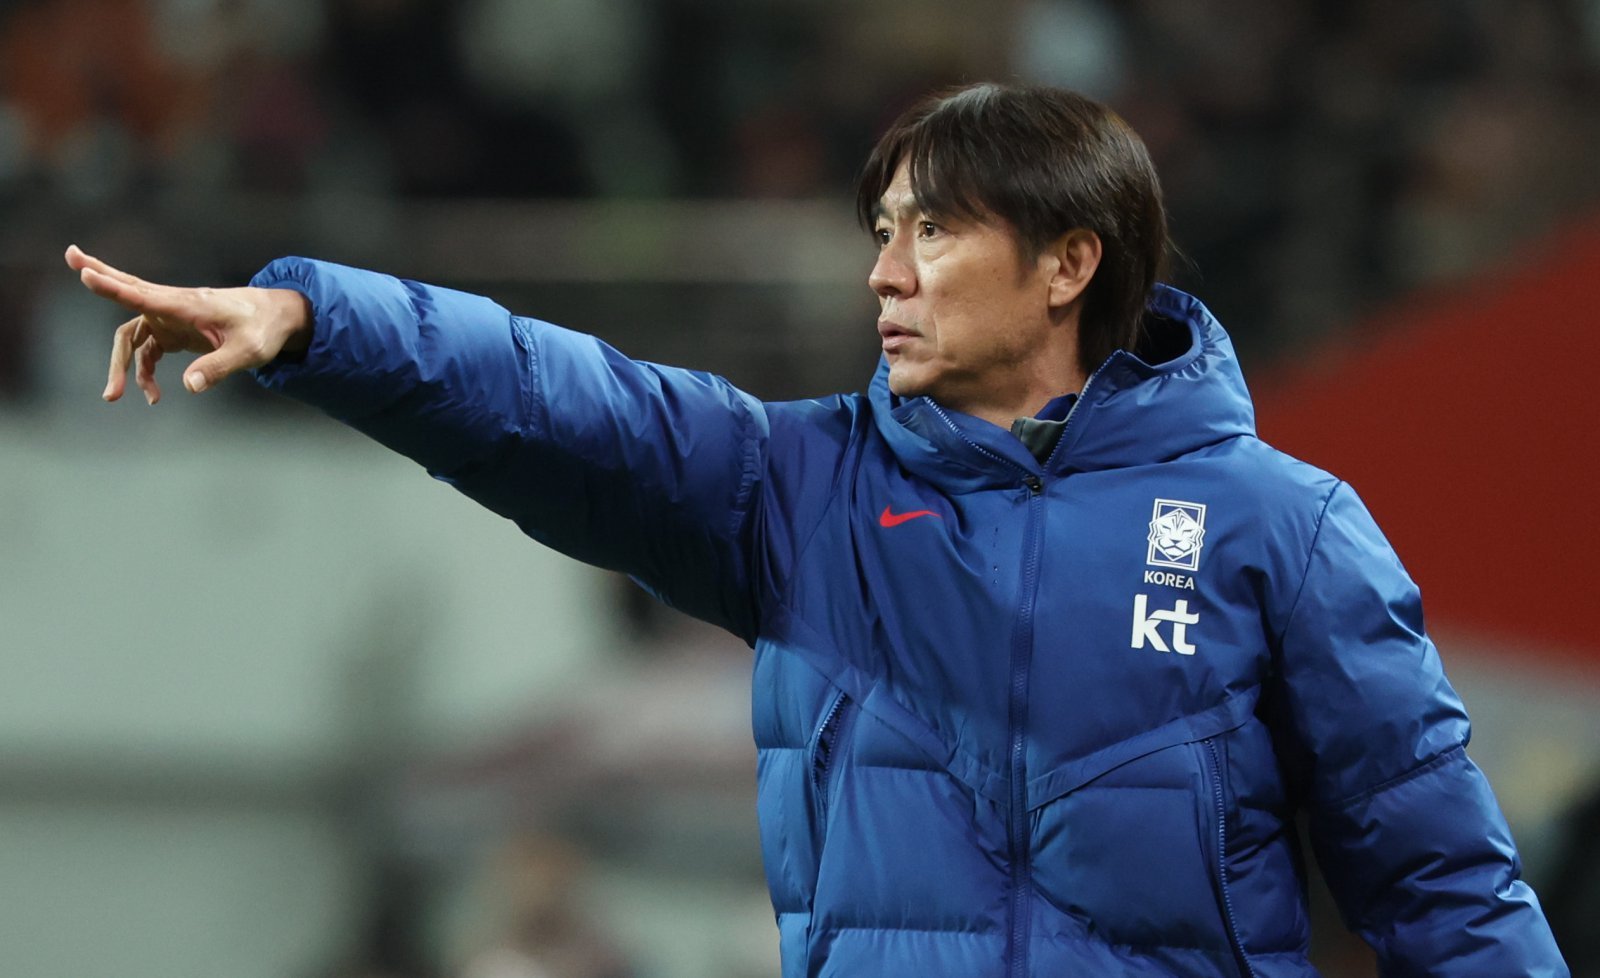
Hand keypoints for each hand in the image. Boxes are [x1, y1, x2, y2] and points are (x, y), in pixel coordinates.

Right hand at [65, 245, 312, 403]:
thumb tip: (188, 386)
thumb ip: (218, 367)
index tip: (85, 273)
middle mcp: (173, 307)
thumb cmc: (264, 330)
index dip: (113, 287)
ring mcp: (171, 318)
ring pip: (131, 336)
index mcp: (187, 304)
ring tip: (112, 396)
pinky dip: (144, 374)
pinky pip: (147, 352)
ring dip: (120, 365)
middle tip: (70, 256)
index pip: (143, 294)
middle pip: (127, 292)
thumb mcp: (249, 352)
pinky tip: (153, 396)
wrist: (276, 319)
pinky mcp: (174, 332)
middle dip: (99, 278)